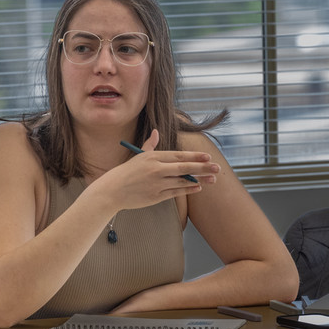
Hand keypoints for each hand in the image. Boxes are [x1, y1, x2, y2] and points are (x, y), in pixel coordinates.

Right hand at [100, 129, 220, 210]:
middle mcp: (156, 169)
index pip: (178, 156)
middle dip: (202, 167)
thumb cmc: (127, 173)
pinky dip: (188, 189)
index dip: (194, 156)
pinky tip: (198, 187)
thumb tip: (156, 132)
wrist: (112, 191)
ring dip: (199, 180)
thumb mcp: (138, 156)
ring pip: (182, 181)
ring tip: (212, 179)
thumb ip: (150, 145)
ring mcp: (156, 184)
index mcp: (152, 157)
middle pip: (184, 168)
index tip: (207, 156)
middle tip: (217, 167)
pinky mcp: (156, 196)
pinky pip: (176, 192)